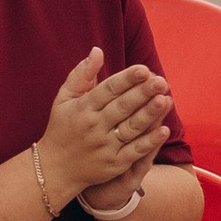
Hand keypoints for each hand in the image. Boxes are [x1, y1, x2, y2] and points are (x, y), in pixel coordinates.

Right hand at [34, 53, 171, 211]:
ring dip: (149, 114)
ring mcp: (105, 146)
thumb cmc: (62, 128)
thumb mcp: (63, 99)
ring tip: (165, 100)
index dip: (126, 79)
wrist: (55, 169)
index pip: (108, 90)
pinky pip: (134, 152)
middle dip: (142, 93)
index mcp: (83, 108)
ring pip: (130, 128)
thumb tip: (97, 50)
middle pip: (122, 107)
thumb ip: (81, 75)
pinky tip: (164, 130)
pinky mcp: (114, 164)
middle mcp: (94, 127)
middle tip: (160, 81)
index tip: (143, 69)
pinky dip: (149, 142)